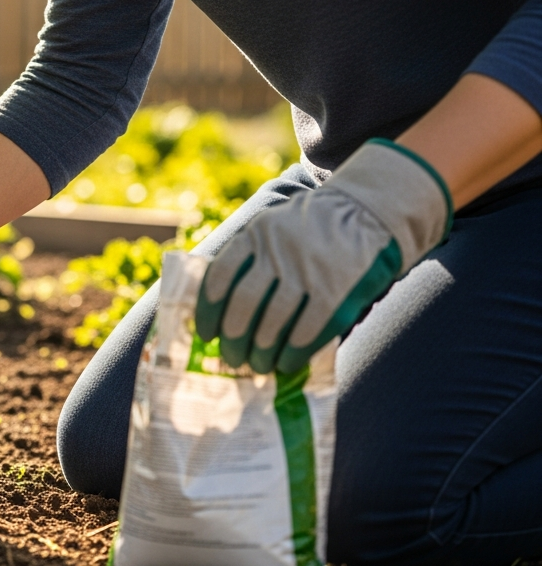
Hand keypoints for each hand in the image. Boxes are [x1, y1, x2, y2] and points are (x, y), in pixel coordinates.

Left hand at [195, 139, 452, 373]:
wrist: (369, 210)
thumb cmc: (313, 228)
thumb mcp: (273, 227)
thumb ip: (249, 257)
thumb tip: (221, 307)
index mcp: (256, 234)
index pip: (220, 276)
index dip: (209, 310)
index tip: (206, 333)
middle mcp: (278, 252)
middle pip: (244, 303)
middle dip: (234, 338)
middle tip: (232, 358)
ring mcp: (308, 271)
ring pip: (273, 321)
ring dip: (261, 351)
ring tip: (258, 366)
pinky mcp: (337, 290)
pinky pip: (308, 329)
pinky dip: (293, 352)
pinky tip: (286, 364)